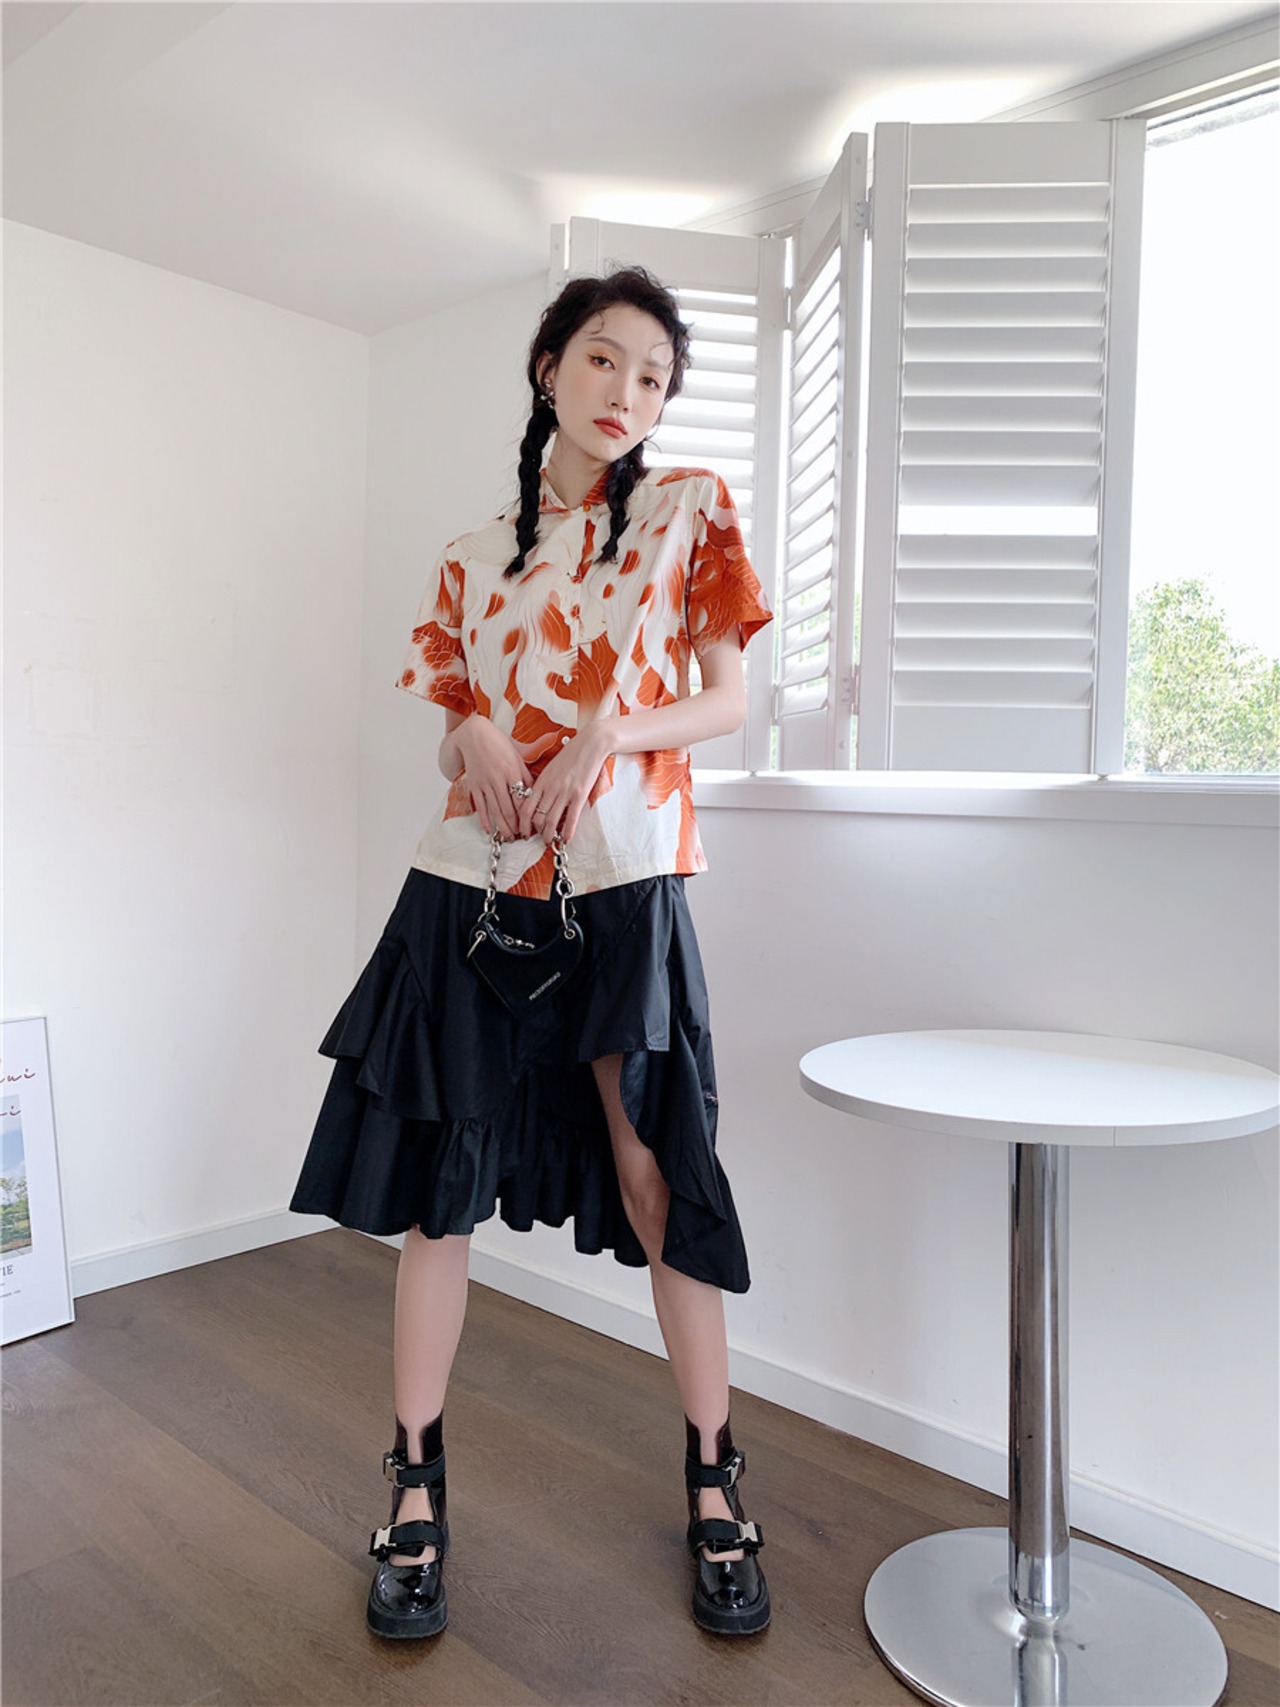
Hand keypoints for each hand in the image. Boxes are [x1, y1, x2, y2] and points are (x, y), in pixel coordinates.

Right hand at [451, 715, 532, 838]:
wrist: (475, 734)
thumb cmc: (500, 744)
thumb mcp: (518, 755)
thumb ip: (527, 774)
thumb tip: (538, 791)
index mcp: (513, 771)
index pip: (522, 799)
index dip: (528, 815)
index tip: (533, 825)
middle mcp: (498, 778)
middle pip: (509, 809)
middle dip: (516, 826)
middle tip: (522, 837)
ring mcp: (485, 783)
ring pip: (495, 810)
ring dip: (502, 827)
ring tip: (509, 838)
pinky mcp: (474, 785)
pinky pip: (480, 806)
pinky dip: (484, 820)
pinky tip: (489, 830)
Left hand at [516, 723, 612, 844]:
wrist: (591, 743)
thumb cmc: (572, 754)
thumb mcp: (552, 767)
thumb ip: (544, 783)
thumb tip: (538, 798)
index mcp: (541, 781)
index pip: (525, 807)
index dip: (522, 823)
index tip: (524, 831)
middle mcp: (550, 788)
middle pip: (537, 817)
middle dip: (535, 832)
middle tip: (538, 839)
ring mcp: (564, 792)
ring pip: (551, 821)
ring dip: (549, 835)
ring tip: (550, 841)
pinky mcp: (579, 795)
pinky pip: (571, 819)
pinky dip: (567, 832)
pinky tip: (566, 839)